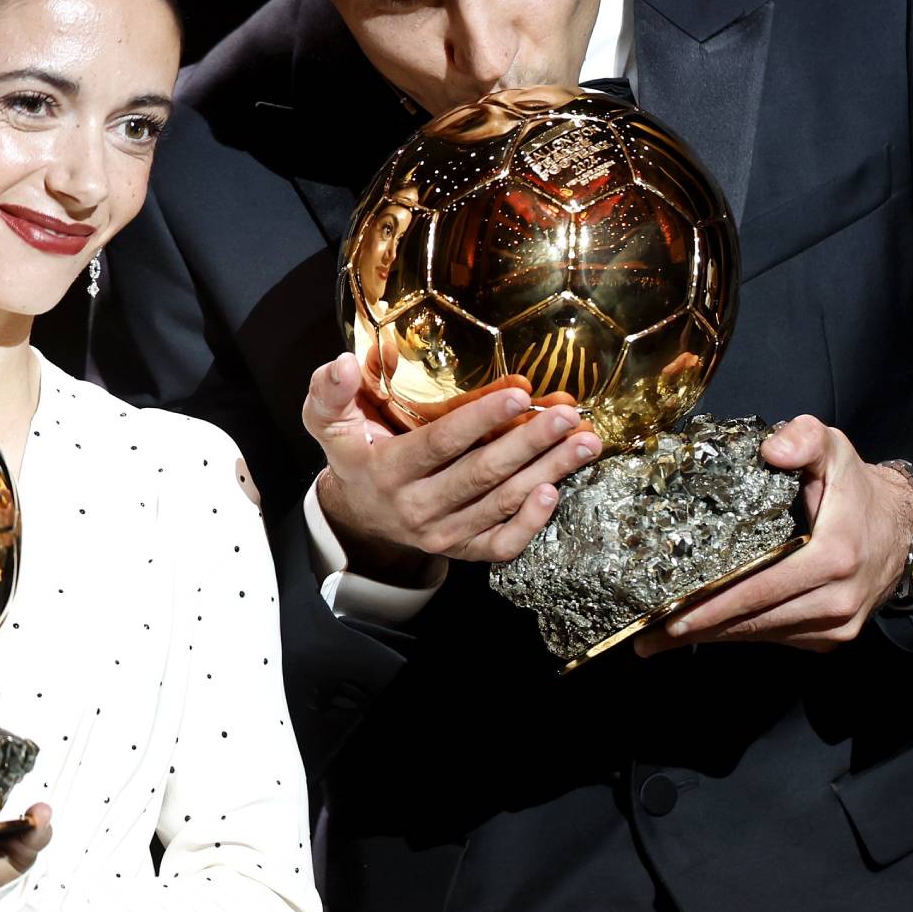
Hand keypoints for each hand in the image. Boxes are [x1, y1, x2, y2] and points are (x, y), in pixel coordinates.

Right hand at [302, 352, 602, 581]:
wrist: (360, 515)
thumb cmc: (355, 455)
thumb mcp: (328, 423)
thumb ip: (329, 392)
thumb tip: (343, 361)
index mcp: (387, 472)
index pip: (440, 444)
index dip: (480, 419)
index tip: (518, 392)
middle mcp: (416, 508)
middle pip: (481, 474)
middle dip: (530, 442)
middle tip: (566, 414)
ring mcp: (443, 534)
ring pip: (501, 503)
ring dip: (548, 471)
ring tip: (584, 441)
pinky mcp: (464, 550)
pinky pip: (501, 545)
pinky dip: (531, 523)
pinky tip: (555, 491)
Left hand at [634, 415, 912, 655]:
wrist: (900, 527)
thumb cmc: (853, 486)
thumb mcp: (834, 448)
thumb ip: (804, 438)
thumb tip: (773, 450)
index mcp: (835, 555)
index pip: (762, 587)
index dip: (714, 605)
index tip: (670, 614)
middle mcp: (837, 599)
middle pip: (755, 620)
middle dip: (699, 629)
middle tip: (645, 636)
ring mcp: (836, 624)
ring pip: (763, 634)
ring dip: (712, 638)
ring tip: (659, 639)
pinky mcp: (832, 637)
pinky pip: (777, 637)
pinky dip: (740, 634)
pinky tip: (704, 630)